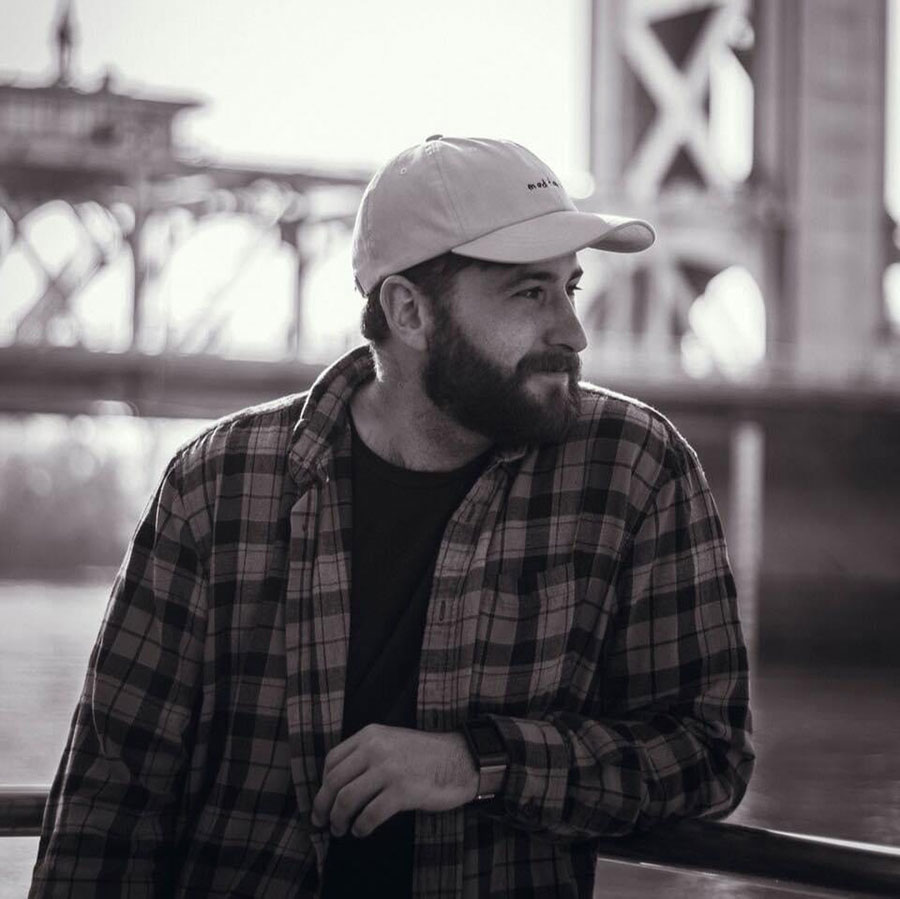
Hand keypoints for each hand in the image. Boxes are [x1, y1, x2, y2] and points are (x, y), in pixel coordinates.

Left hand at [310, 724, 478, 837]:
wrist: (459, 759)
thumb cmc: (424, 755)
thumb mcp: (391, 741)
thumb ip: (365, 753)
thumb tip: (335, 784)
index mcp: (371, 734)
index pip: (332, 760)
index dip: (322, 784)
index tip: (324, 800)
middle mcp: (376, 748)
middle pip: (334, 782)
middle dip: (323, 806)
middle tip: (322, 822)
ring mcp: (389, 769)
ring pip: (347, 800)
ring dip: (339, 820)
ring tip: (341, 830)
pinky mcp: (403, 791)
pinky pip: (369, 815)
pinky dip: (361, 827)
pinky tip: (362, 830)